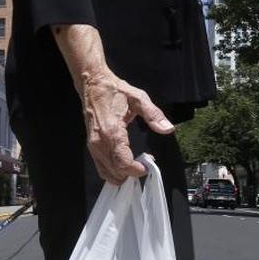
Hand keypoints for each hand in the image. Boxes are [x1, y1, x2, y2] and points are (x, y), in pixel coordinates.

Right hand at [80, 70, 174, 184]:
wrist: (92, 85)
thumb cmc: (115, 91)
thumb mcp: (138, 98)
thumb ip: (153, 115)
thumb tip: (168, 129)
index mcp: (112, 132)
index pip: (123, 163)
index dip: (137, 170)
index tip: (147, 166)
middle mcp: (100, 143)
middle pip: (116, 172)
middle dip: (132, 172)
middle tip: (144, 163)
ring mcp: (93, 147)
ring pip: (108, 173)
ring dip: (123, 174)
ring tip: (135, 164)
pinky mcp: (91, 148)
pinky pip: (101, 169)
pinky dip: (113, 172)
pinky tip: (124, 165)